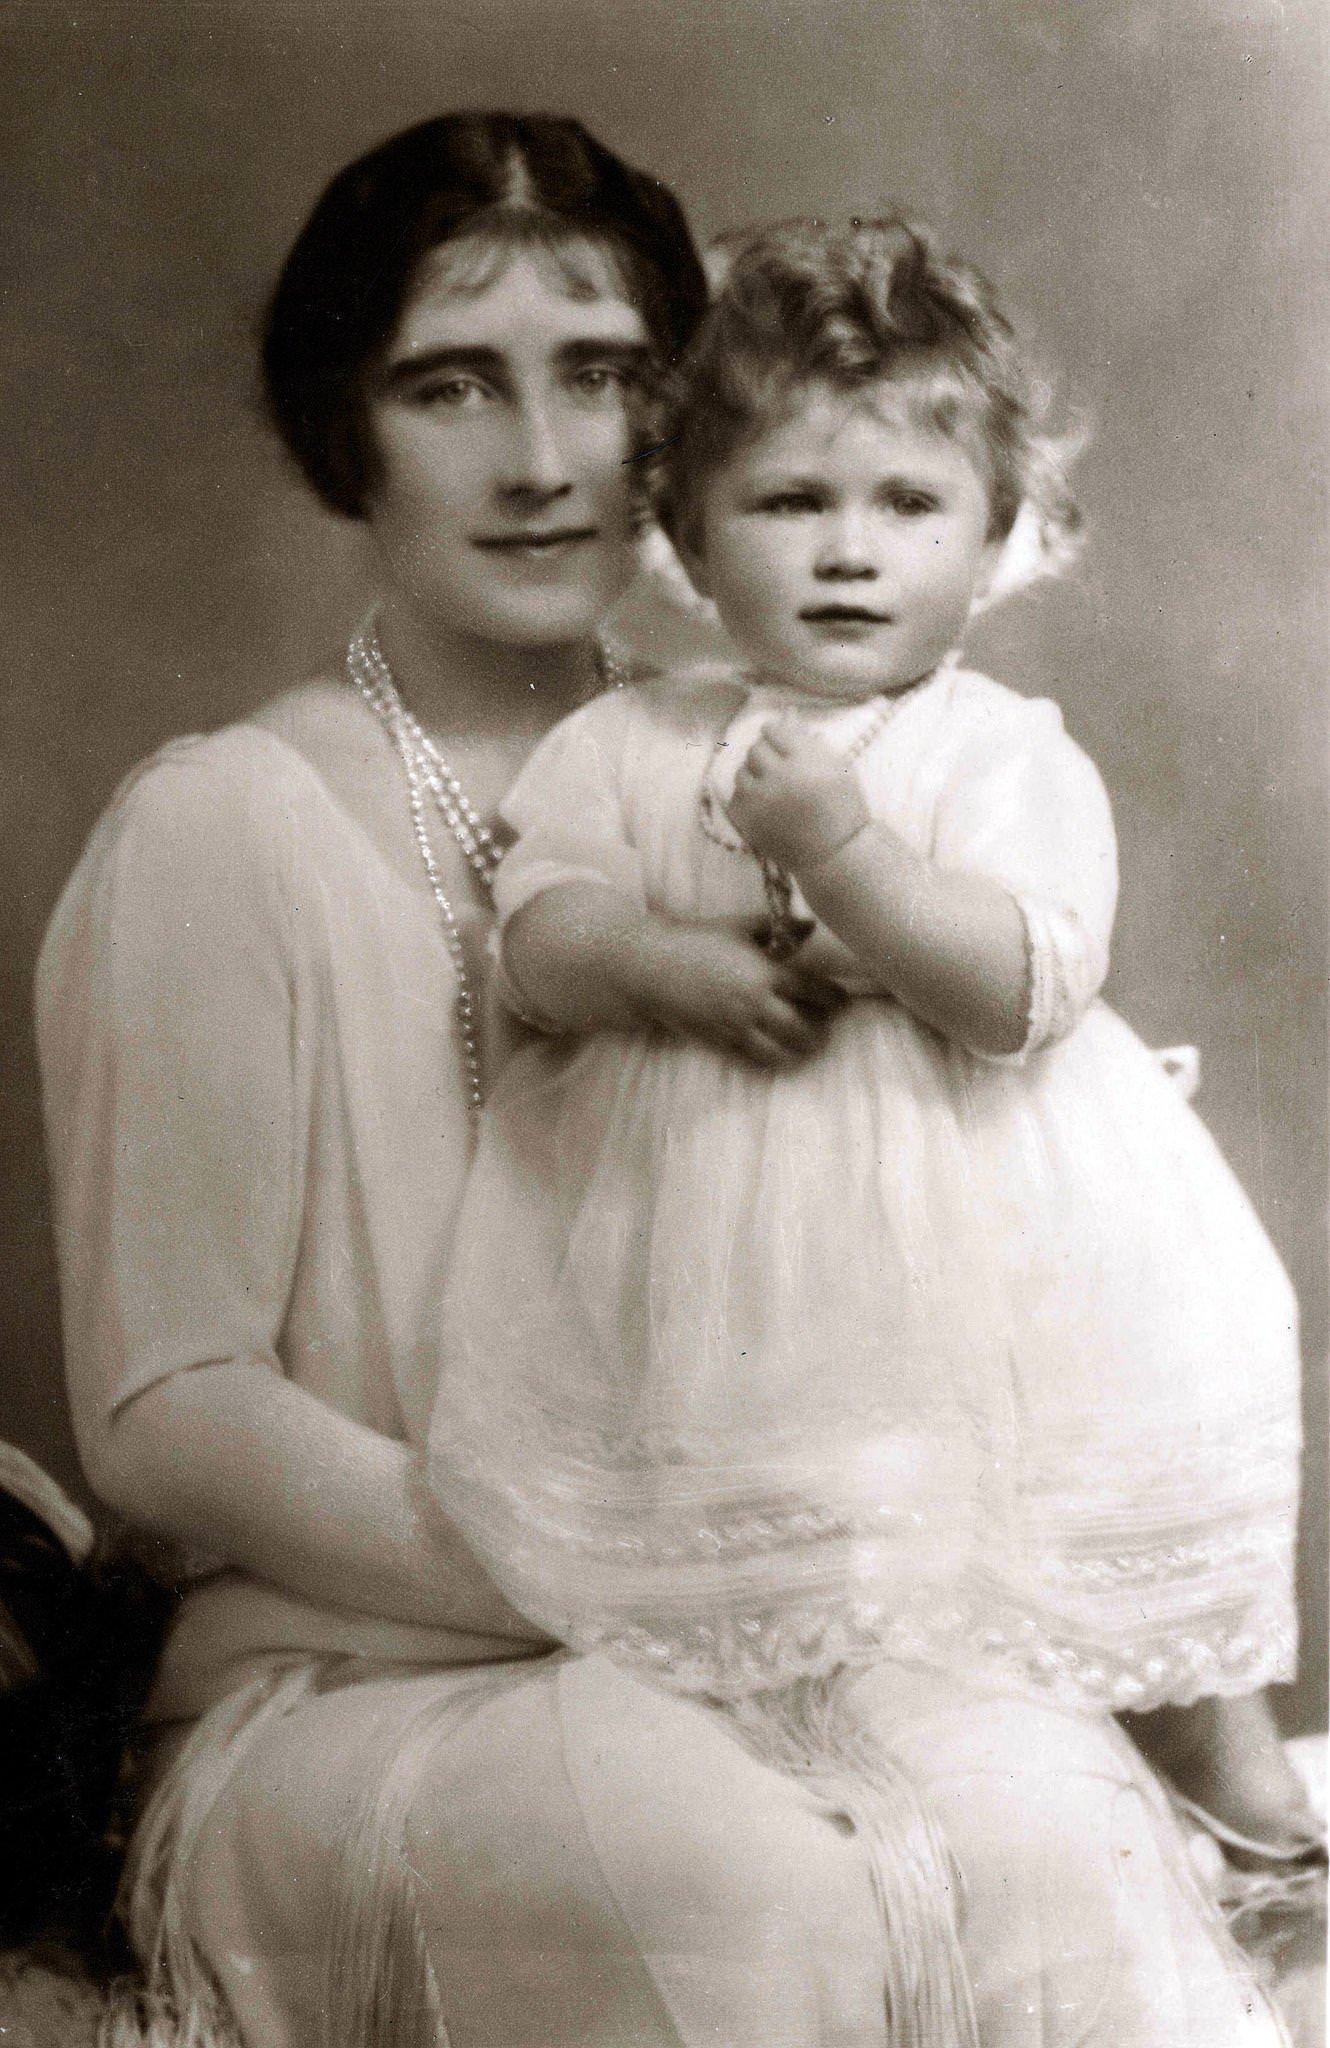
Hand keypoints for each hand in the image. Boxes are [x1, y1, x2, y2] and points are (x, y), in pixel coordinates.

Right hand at [633, 916, 845, 1066]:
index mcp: (765, 971)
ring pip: (781, 1050)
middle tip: (828, 1029)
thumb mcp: (738, 925)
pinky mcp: (720, 1040)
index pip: (814, 990)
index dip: (835, 998)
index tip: (843, 1000)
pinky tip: (780, 1057)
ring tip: (808, 1047)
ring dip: (800, 1052)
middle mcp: (755, 1002)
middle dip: (821, 1032)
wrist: (653, 966)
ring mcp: (737, 1025)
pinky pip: (753, 1059)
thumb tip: (807, 925)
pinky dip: (772, 1061)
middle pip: (803, 1028)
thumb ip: (776, 927)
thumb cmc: (697, 940)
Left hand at [726, 717, 870, 871]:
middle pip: (756, 749)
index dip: (779, 735)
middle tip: (782, 769)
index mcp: (805, 760)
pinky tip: (767, 806)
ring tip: (774, 788)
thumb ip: (808, 739)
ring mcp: (760, 801)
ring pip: (741, 771)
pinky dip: (748, 798)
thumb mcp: (837, 766)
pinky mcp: (747, 822)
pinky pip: (736, 796)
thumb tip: (786, 713)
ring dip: (755, 775)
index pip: (774, 730)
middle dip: (767, 755)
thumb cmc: (842, 807)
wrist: (836, 854)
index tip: (785, 745)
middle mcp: (779, 778)